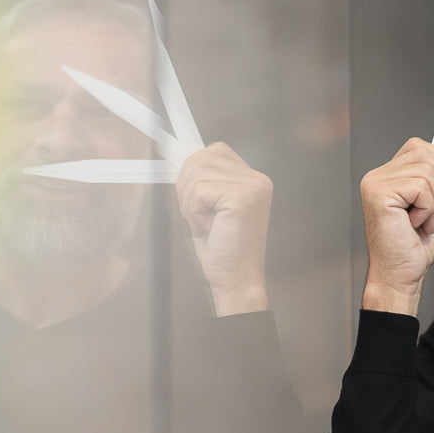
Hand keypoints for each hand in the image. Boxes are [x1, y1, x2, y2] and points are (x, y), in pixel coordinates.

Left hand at [177, 142, 272, 316]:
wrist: (235, 281)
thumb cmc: (221, 250)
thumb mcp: (208, 207)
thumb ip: (202, 181)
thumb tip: (176, 155)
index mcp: (252, 178)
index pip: (214, 151)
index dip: (193, 169)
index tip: (188, 192)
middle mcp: (257, 178)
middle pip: (202, 158)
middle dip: (188, 188)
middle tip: (200, 218)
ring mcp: (253, 186)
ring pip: (197, 174)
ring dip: (190, 203)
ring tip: (206, 225)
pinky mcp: (243, 197)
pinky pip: (199, 190)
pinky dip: (194, 211)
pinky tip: (209, 228)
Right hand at [360, 137, 433, 315]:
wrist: (400, 276)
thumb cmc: (412, 248)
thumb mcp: (433, 206)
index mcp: (388, 176)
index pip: (419, 147)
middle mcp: (377, 177)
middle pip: (426, 155)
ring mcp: (375, 184)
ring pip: (427, 172)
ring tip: (424, 221)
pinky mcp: (379, 195)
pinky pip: (421, 187)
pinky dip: (428, 209)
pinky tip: (416, 223)